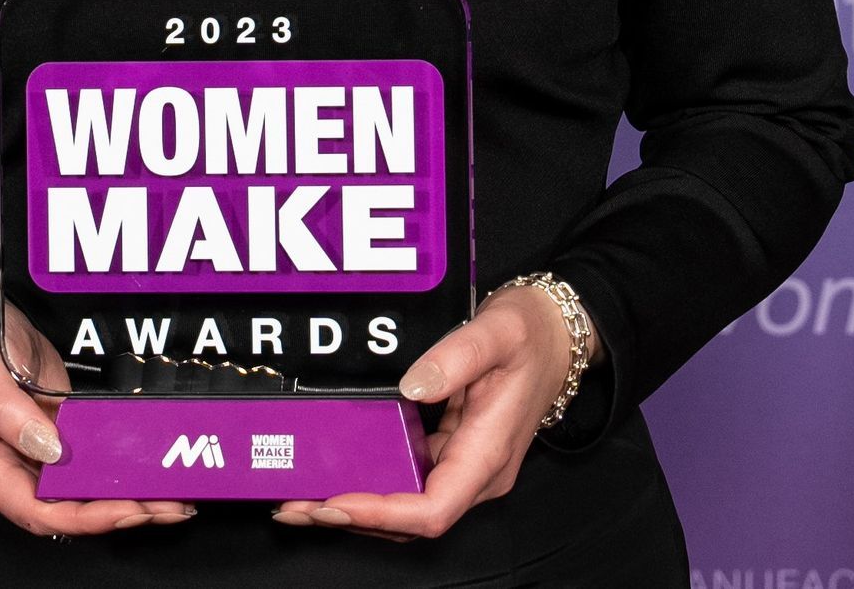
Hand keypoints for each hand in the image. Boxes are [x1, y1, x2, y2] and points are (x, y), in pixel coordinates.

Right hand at [0, 285, 197, 537]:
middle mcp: (9, 475)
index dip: (84, 518)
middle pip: (65, 513)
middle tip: (168, 506)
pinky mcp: (55, 445)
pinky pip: (87, 470)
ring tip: (172, 498)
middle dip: (118, 513)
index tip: (127, 509)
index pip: (35, 512)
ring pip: (81, 497)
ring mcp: (33, 462)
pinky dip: (118, 475)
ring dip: (126, 500)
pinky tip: (150, 473)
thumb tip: (49, 450)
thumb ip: (7, 410)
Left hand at [273, 282, 588, 541]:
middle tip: (296, 505)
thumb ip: (455, 357)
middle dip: (352, 519)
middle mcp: (476, 473)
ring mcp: (464, 466)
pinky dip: (371, 484)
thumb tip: (411, 386)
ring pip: (406, 507)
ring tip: (302, 498)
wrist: (557, 335)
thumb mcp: (497, 332)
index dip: (382, 514)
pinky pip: (409, 482)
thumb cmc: (531, 334)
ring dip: (355, 509)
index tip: (336, 504)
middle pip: (411, 520)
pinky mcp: (453, 452)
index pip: (433, 509)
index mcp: (488, 455)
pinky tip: (338, 473)